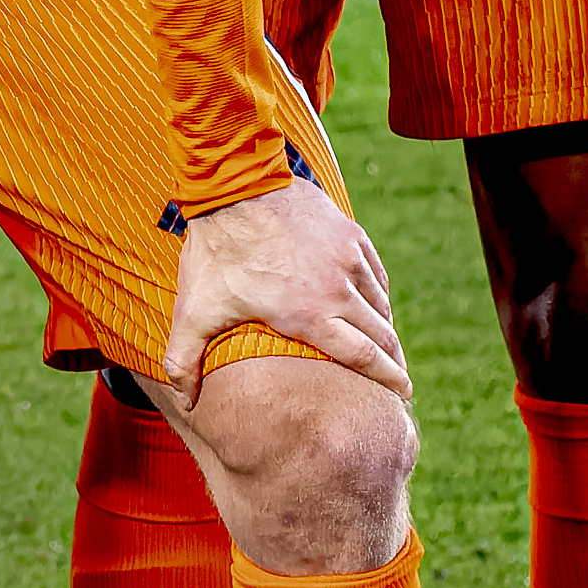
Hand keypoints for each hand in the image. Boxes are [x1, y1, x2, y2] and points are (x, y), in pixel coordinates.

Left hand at [164, 176, 406, 399]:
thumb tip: (184, 402)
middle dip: (395, 362)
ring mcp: (348, 259)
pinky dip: (378, 295)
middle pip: (383, 335)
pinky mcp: (350, 234)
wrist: (234, 186)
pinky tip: (374, 305)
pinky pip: (376, 274)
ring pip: (381, 304)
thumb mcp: (193, 309)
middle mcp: (337, 290)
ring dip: (386, 328)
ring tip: (387, 347)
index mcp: (308, 315)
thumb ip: (185, 359)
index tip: (403, 394)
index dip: (389, 379)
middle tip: (400, 381)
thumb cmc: (214, 252)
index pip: (364, 357)